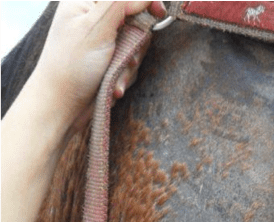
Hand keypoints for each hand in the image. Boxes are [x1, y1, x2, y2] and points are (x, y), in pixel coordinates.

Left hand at [32, 1, 165, 134]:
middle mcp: (94, 22)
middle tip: (126, 57)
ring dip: (128, 65)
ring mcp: (103, 44)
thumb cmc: (71, 67)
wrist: (62, 107)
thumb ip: (119, 4)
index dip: (143, 1)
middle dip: (134, 44)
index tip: (158, 10)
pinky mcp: (108, 64)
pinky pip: (129, 65)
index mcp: (85, 3)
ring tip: (113, 78)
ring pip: (134, 46)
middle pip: (134, 21)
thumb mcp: (96, 28)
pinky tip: (113, 87)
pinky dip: (124, 76)